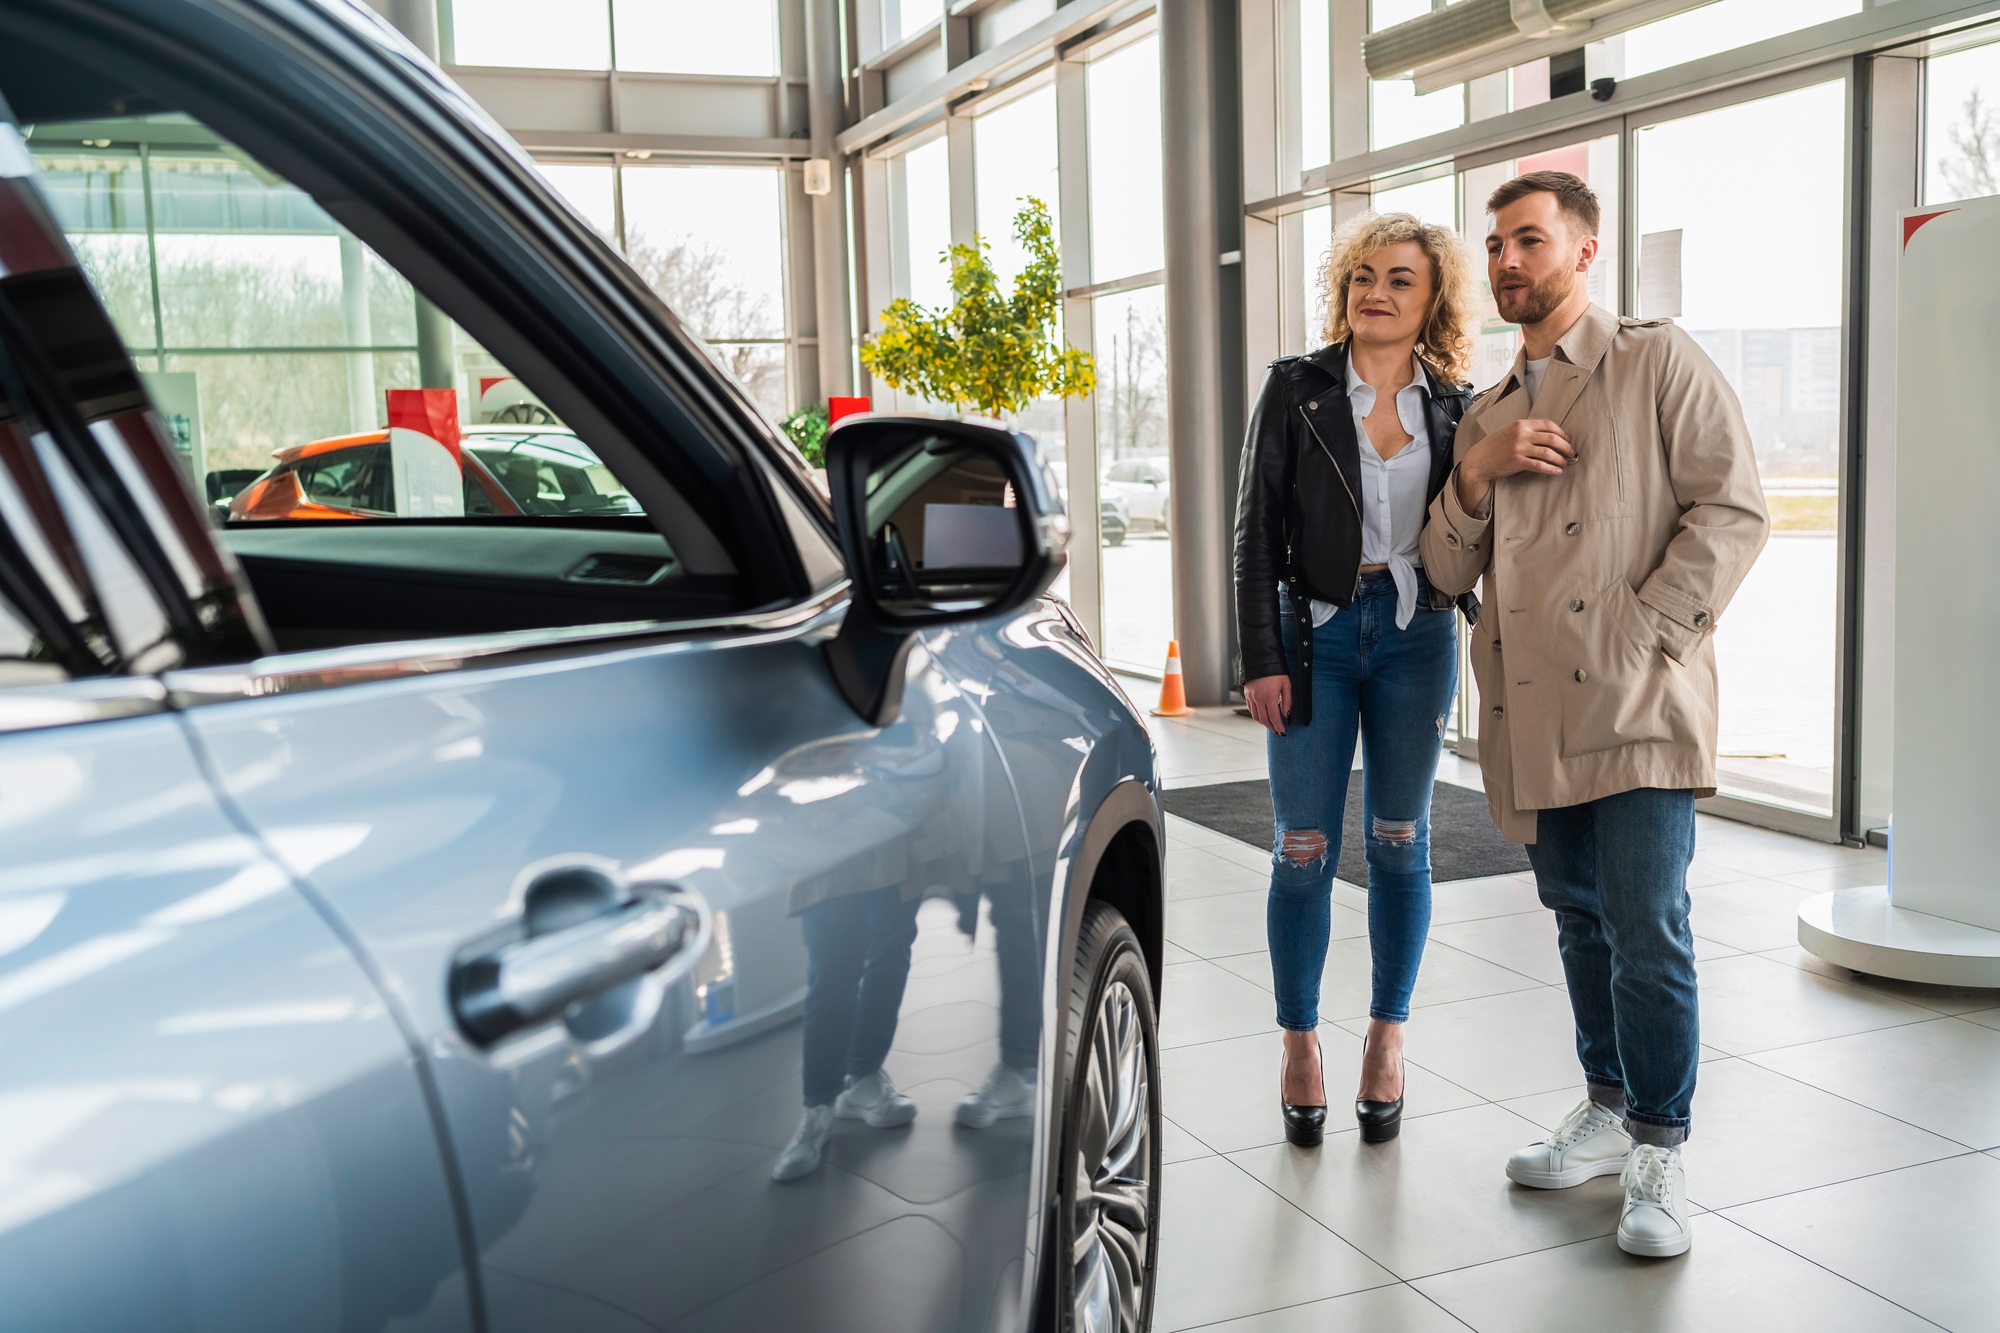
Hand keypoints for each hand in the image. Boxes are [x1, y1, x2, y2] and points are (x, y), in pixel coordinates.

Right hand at [1244, 673, 1290, 735]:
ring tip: (1271, 725)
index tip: (1283, 732)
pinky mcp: (1247, 694)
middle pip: (1264, 719)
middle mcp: (1258, 698)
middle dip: (1272, 728)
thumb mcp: (1286, 685)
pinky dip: (1257, 716)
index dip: (1279, 727)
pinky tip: (1263, 717)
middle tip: (1278, 732)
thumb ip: (1287, 701)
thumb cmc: (1276, 671)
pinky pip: (1251, 709)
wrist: (1261, 659)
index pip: (1274, 717)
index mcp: (1269, 696)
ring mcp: (1251, 697)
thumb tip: (1287, 715)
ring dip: (1264, 723)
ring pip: (1256, 716)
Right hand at [1456, 418, 1575, 512]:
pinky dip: (1551, 469)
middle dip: (1565, 447)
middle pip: (1552, 438)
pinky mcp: (1517, 461)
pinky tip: (1556, 471)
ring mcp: (1519, 447)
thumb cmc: (1495, 446)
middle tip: (1571, 453)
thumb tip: (1549, 437)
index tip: (1567, 440)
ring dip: (1560, 459)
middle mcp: (1522, 434)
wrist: (1479, 460)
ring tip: (1565, 463)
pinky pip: (1540, 465)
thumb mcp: (1510, 432)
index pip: (1548, 425)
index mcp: (1521, 424)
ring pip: (1548, 453)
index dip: (1561, 433)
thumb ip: (1527, 431)